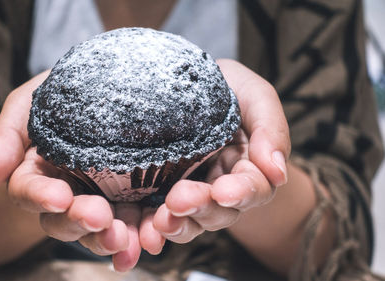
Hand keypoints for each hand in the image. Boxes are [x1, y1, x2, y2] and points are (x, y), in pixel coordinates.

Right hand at [0, 71, 141, 270]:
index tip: (58, 196)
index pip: (29, 190)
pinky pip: (135, 222)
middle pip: (63, 219)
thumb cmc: (56, 92)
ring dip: (110, 239)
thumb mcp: (26, 106)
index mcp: (36, 173)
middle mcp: (65, 193)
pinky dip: (142, 234)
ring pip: (98, 229)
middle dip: (79, 222)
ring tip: (126, 240)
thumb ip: (6, 139)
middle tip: (98, 217)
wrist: (100, 85)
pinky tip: (153, 241)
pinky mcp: (131, 198)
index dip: (41, 196)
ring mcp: (99, 198)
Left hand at [139, 59, 290, 251]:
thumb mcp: (253, 95)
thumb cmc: (225, 86)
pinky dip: (149, 229)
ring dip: (177, 225)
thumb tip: (278, 173)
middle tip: (180, 200)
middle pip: (220, 212)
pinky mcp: (157, 194)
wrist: (180, 81)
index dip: (242, 193)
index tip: (226, 192)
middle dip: (202, 209)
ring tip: (160, 222)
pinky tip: (141, 234)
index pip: (253, 188)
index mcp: (246, 166)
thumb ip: (271, 129)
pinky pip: (156, 218)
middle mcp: (219, 186)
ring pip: (189, 221)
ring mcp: (188, 191)